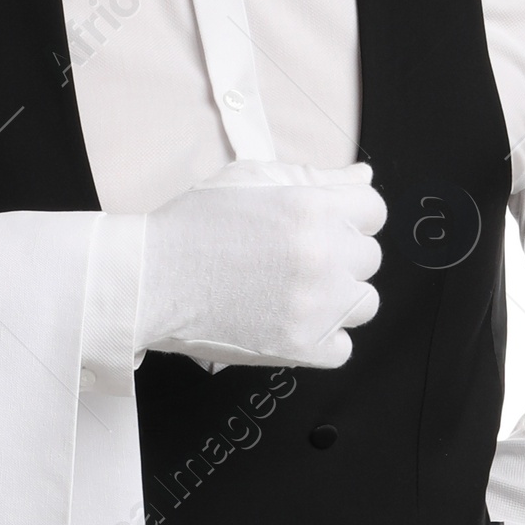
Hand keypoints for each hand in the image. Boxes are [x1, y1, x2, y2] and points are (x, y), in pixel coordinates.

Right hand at [135, 159, 385, 371]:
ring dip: (338, 298)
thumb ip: (317, 177)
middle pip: (369, 257)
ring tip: (295, 292)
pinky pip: (343, 348)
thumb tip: (363, 176)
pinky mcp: (301, 347)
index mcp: (313, 208)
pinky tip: (292, 321)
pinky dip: (323, 339)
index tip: (323, 226)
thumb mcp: (253, 178)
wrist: (150, 279)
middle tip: (293, 260)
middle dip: (339, 255)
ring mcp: (314, 306)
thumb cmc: (194, 225)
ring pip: (364, 303)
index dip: (349, 216)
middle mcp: (322, 257)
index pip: (374, 211)